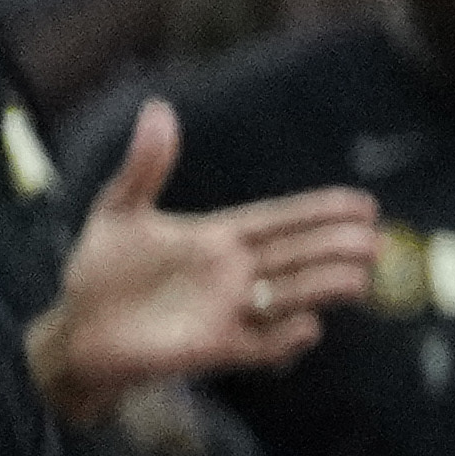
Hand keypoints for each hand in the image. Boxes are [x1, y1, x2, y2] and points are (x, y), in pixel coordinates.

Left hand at [33, 99, 376, 418]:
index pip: (283, 220)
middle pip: (300, 256)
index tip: (365, 204)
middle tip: (376, 241)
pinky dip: (287, 338)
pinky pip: (264, 344)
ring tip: (360, 279)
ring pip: (293, 296)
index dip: (322, 211)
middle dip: (339, 247)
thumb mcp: (118, 210)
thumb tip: (159, 107)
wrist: (78, 329)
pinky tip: (308, 326)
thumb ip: (146, 165)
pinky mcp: (219, 347)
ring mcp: (232, 310)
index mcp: (220, 237)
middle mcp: (236, 272)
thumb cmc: (100, 270)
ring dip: (326, 288)